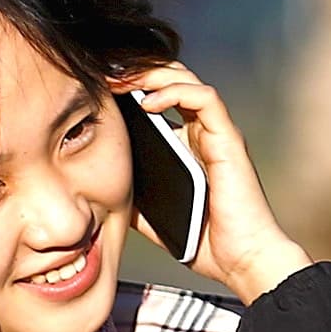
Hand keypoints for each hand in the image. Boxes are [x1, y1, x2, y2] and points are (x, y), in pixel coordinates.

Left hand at [118, 63, 309, 302]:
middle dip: (137, 72)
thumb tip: (92, 186)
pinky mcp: (228, 139)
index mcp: (186, 143)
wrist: (238, 259)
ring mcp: (217, 133)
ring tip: (121, 81)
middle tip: (105, 76)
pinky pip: (205, 99)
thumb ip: (129, 192)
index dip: (131, 87)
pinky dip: (176, 93)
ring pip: (188, 81)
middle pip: (173, 81)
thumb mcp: (148, 212)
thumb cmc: (200, 239)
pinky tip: (148, 103)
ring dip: (152, 75)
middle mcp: (203, 132)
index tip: (98, 89)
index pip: (160, 98)